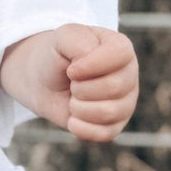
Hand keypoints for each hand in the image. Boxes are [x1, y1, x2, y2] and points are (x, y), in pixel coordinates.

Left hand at [0, 23, 137, 141]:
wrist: (41, 81)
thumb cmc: (55, 56)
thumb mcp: (61, 37)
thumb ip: (78, 39)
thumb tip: (86, 66)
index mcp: (121, 48)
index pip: (120, 55)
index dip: (91, 65)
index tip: (71, 69)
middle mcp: (129, 74)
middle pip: (113, 87)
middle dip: (80, 88)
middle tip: (71, 83)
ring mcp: (125, 101)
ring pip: (109, 112)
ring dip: (79, 108)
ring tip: (72, 98)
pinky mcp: (115, 124)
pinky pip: (105, 134)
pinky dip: (81, 127)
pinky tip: (72, 118)